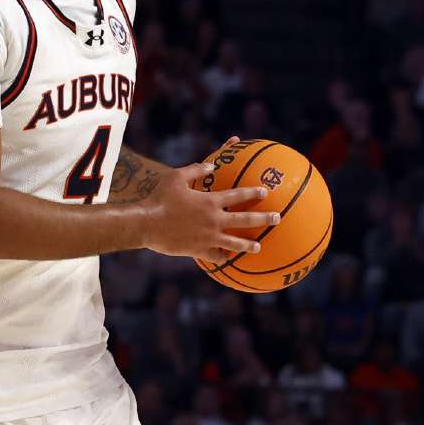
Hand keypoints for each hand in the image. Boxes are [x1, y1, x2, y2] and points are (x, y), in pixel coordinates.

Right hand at [144, 138, 278, 261]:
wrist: (146, 224)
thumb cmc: (160, 198)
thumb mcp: (177, 178)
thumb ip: (196, 169)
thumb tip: (211, 164)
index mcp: (210, 201)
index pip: (237, 195)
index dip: (252, 193)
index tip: (265, 192)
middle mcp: (213, 219)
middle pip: (244, 220)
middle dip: (263, 219)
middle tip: (277, 218)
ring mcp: (208, 237)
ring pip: (234, 243)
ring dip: (248, 245)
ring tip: (258, 247)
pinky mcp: (199, 250)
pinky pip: (215, 256)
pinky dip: (223, 257)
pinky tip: (228, 259)